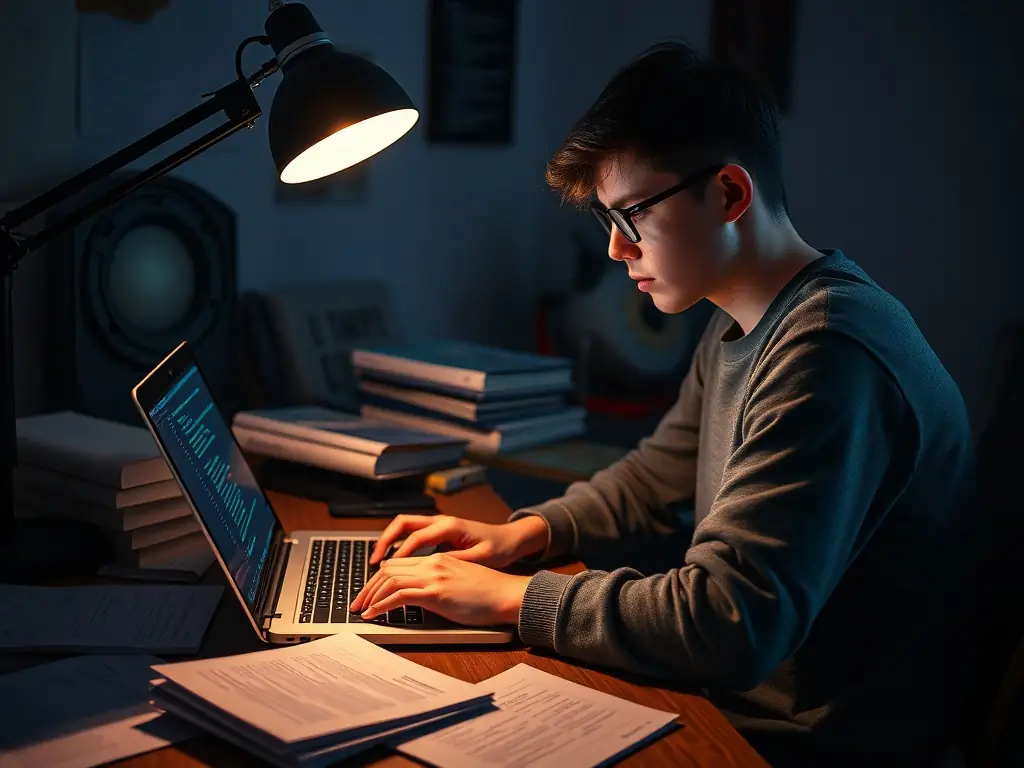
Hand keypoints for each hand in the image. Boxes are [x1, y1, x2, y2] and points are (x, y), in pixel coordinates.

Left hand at [349, 552, 529, 625]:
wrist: (508, 594)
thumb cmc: (489, 593)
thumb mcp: (460, 582)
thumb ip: (439, 583)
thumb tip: (421, 597)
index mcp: (437, 559)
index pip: (398, 564)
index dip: (379, 578)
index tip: (369, 593)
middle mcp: (432, 563)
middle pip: (388, 569)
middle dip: (368, 587)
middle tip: (357, 603)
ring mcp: (433, 576)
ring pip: (389, 579)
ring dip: (369, 596)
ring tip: (360, 610)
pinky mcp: (435, 592)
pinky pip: (398, 595)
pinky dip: (380, 605)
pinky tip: (373, 614)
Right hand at [368, 514, 547, 568]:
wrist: (510, 539)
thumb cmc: (498, 548)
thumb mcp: (481, 558)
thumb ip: (457, 560)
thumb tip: (433, 568)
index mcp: (449, 526)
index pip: (415, 538)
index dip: (399, 554)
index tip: (386, 571)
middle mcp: (440, 521)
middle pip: (402, 524)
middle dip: (385, 542)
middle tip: (373, 563)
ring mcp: (438, 524)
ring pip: (404, 527)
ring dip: (389, 542)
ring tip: (377, 563)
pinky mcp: (438, 531)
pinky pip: (412, 534)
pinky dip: (399, 544)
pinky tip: (394, 562)